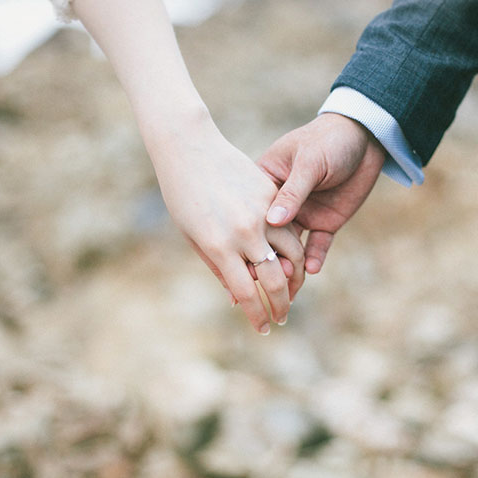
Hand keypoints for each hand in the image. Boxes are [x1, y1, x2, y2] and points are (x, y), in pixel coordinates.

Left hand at [151, 117, 304, 333]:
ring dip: (295, 277)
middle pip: (276, 280)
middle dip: (282, 305)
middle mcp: (244, 232)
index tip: (263, 329)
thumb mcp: (194, 237)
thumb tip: (238, 296)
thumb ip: (219, 266)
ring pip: (294, 254)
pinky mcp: (270, 194)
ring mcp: (261, 211)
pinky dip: (292, 247)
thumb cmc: (182, 196)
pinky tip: (287, 258)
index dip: (258, 317)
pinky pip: (289, 226)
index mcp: (219, 247)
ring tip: (290, 289)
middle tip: (282, 317)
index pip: (247, 294)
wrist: (189, 148)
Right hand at [258, 113, 385, 273]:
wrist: (365, 137)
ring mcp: (302, 215)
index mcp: (266, 183)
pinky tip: (311, 270)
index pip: (251, 215)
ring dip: (289, 266)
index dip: (246, 237)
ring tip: (288, 282)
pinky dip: (314, 258)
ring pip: (290, 247)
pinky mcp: (325, 223)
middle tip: (263, 279)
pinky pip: (317, 245)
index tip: (242, 258)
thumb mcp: (309, 162)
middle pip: (268, 237)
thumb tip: (271, 222)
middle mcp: (280, 204)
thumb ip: (292, 192)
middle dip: (266, 259)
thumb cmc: (328, 140)